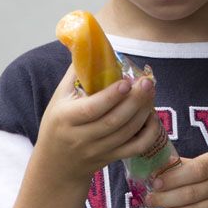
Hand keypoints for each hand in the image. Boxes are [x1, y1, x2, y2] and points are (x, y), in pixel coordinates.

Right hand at [34, 64, 161, 186]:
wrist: (56, 165)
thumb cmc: (58, 124)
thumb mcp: (60, 98)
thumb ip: (76, 73)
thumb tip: (90, 42)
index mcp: (66, 119)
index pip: (91, 109)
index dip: (110, 96)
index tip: (126, 81)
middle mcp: (82, 137)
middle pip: (114, 121)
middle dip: (134, 101)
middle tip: (147, 82)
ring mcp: (98, 151)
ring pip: (127, 133)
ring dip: (143, 112)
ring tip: (151, 92)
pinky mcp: (111, 159)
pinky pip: (135, 148)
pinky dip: (148, 134)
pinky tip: (152, 116)